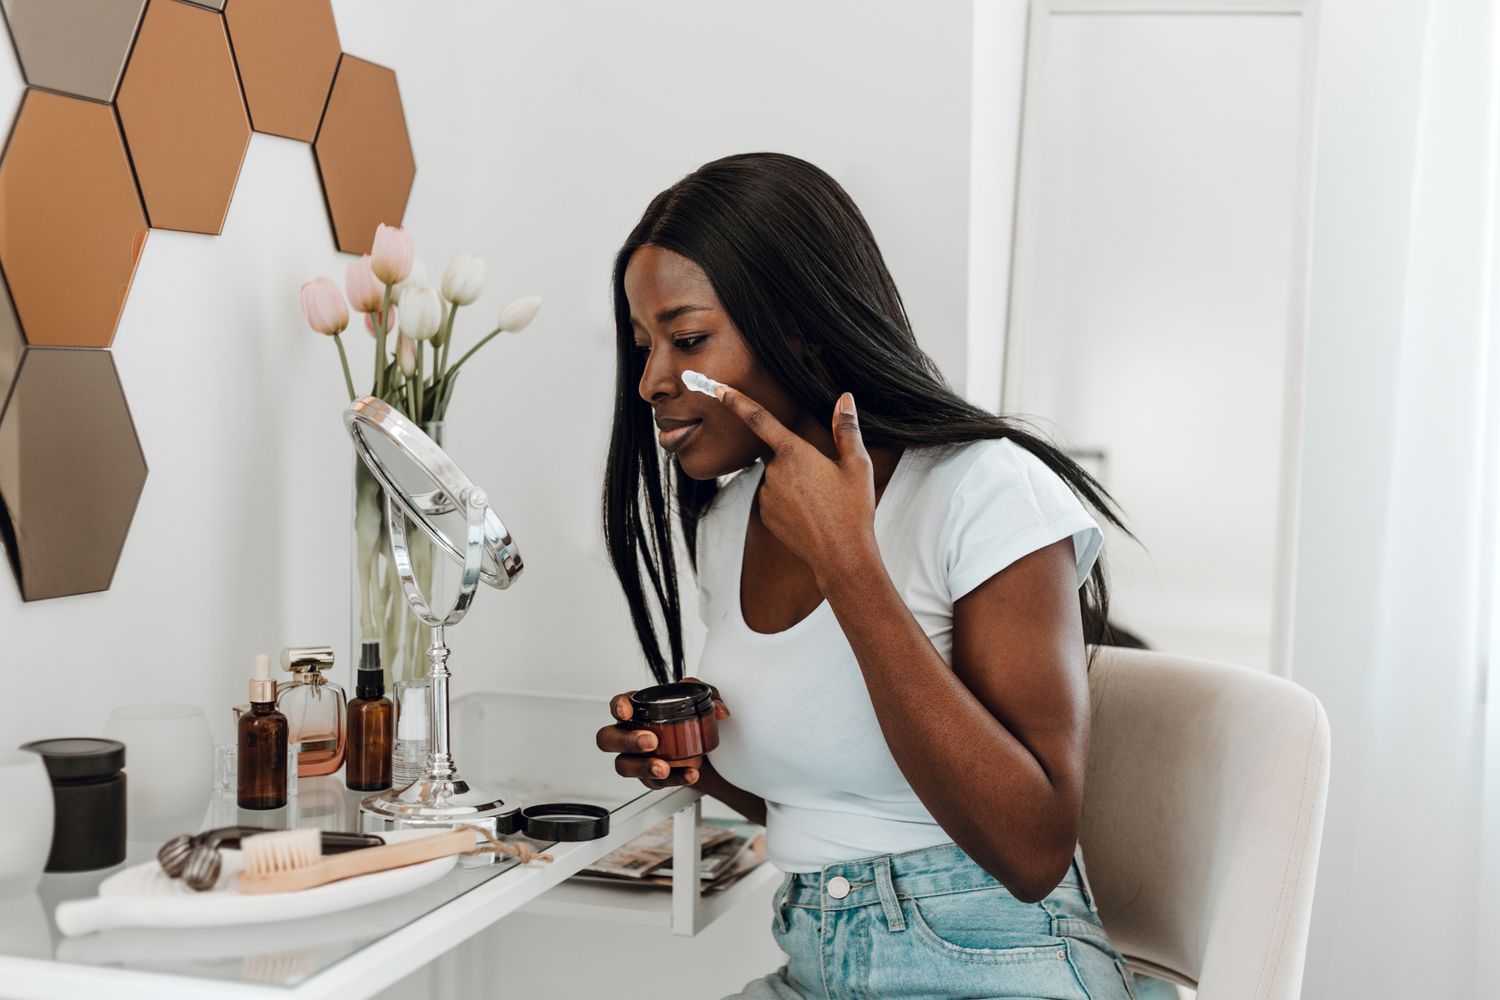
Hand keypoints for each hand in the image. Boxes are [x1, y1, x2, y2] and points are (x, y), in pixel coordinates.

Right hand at [594, 677, 731, 788]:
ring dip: (643, 767)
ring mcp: (637, 758)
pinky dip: (674, 778)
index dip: (618, 707)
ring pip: (623, 766)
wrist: (705, 749)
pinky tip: (689, 774)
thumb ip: (711, 696)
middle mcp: (630, 734)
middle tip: (650, 742)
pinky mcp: (650, 777)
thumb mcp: (705, 700)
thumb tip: (719, 709)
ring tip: (664, 768)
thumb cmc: (693, 720)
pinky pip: (654, 782)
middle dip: (626, 741)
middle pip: (608, 739)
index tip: (626, 712)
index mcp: (639, 710)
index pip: (618, 705)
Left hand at [713, 384, 875, 586]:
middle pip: (782, 455)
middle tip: (828, 485)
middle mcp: (773, 472)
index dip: (736, 401)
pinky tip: (811, 516)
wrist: (841, 557)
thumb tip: (845, 399)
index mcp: (794, 453)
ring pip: (779, 478)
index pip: (759, 419)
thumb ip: (846, 429)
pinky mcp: (765, 516)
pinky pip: (775, 499)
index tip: (717, 389)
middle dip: (801, 462)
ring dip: (796, 484)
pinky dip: (791, 502)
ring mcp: (766, 496)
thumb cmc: (853, 510)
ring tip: (823, 505)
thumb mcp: (857, 465)